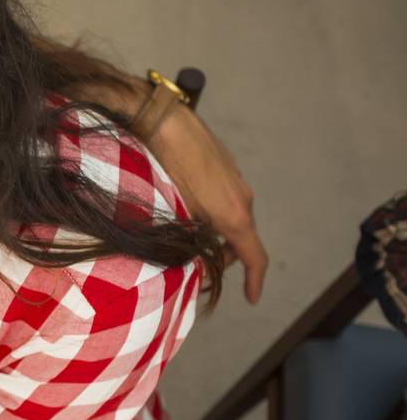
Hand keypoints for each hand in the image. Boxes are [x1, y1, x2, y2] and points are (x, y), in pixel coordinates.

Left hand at [145, 105, 267, 302]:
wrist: (164, 121)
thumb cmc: (166, 168)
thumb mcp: (175, 213)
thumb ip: (189, 238)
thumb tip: (191, 255)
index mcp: (234, 214)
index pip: (255, 256)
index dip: (255, 281)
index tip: (251, 298)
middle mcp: (242, 197)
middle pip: (241, 237)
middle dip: (226, 257)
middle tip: (202, 268)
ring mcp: (235, 179)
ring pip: (232, 216)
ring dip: (218, 233)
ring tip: (191, 240)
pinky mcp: (225, 165)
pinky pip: (225, 197)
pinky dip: (214, 212)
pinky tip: (188, 210)